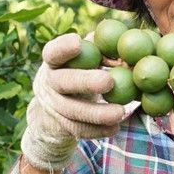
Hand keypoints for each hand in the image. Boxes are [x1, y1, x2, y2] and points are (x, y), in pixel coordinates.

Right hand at [20, 33, 128, 171]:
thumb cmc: (80, 69)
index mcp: (53, 61)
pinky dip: (98, 130)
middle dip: (85, 81)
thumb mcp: (85, 56)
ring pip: (72, 111)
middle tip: (109, 81)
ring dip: (97, 113)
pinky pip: (78, 130)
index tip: (78, 42)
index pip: (53, 52)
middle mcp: (49, 82)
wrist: (57, 107)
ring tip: (120, 112)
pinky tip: (115, 128)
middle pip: (63, 82)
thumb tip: (123, 48)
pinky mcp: (61, 125)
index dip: (63, 48)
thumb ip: (100, 48)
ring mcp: (54, 106)